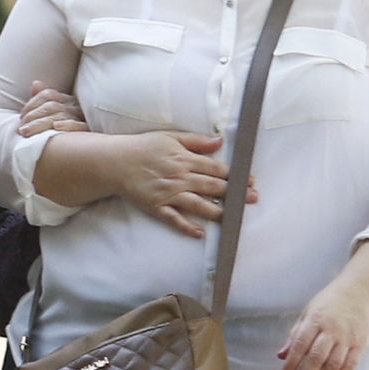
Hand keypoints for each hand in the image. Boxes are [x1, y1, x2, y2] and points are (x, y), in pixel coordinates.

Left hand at [19, 81, 89, 136]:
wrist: (88, 151)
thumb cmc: (67, 133)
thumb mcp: (54, 115)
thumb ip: (43, 100)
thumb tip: (35, 83)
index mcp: (67, 101)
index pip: (48, 95)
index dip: (32, 103)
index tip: (20, 117)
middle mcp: (75, 107)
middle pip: (51, 106)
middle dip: (33, 116)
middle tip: (20, 129)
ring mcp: (82, 119)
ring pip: (60, 116)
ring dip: (40, 123)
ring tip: (26, 132)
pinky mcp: (89, 132)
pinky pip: (80, 126)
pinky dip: (67, 124)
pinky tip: (55, 127)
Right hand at [113, 131, 256, 238]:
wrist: (115, 162)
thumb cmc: (144, 147)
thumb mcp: (171, 137)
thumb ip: (196, 141)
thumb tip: (220, 141)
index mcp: (184, 158)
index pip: (216, 168)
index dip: (235, 175)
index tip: (251, 180)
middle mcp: (179, 177)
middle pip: (212, 186)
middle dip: (234, 193)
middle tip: (253, 198)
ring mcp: (168, 194)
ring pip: (197, 204)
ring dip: (217, 211)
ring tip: (233, 216)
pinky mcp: (156, 207)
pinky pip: (174, 219)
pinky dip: (186, 226)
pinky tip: (200, 233)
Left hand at [278, 279, 368, 369]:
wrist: (362, 291)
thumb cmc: (332, 301)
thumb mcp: (309, 311)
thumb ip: (296, 334)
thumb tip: (282, 356)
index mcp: (315, 319)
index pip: (300, 345)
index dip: (291, 363)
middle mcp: (331, 330)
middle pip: (316, 359)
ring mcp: (347, 338)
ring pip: (332, 366)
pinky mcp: (360, 345)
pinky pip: (349, 367)